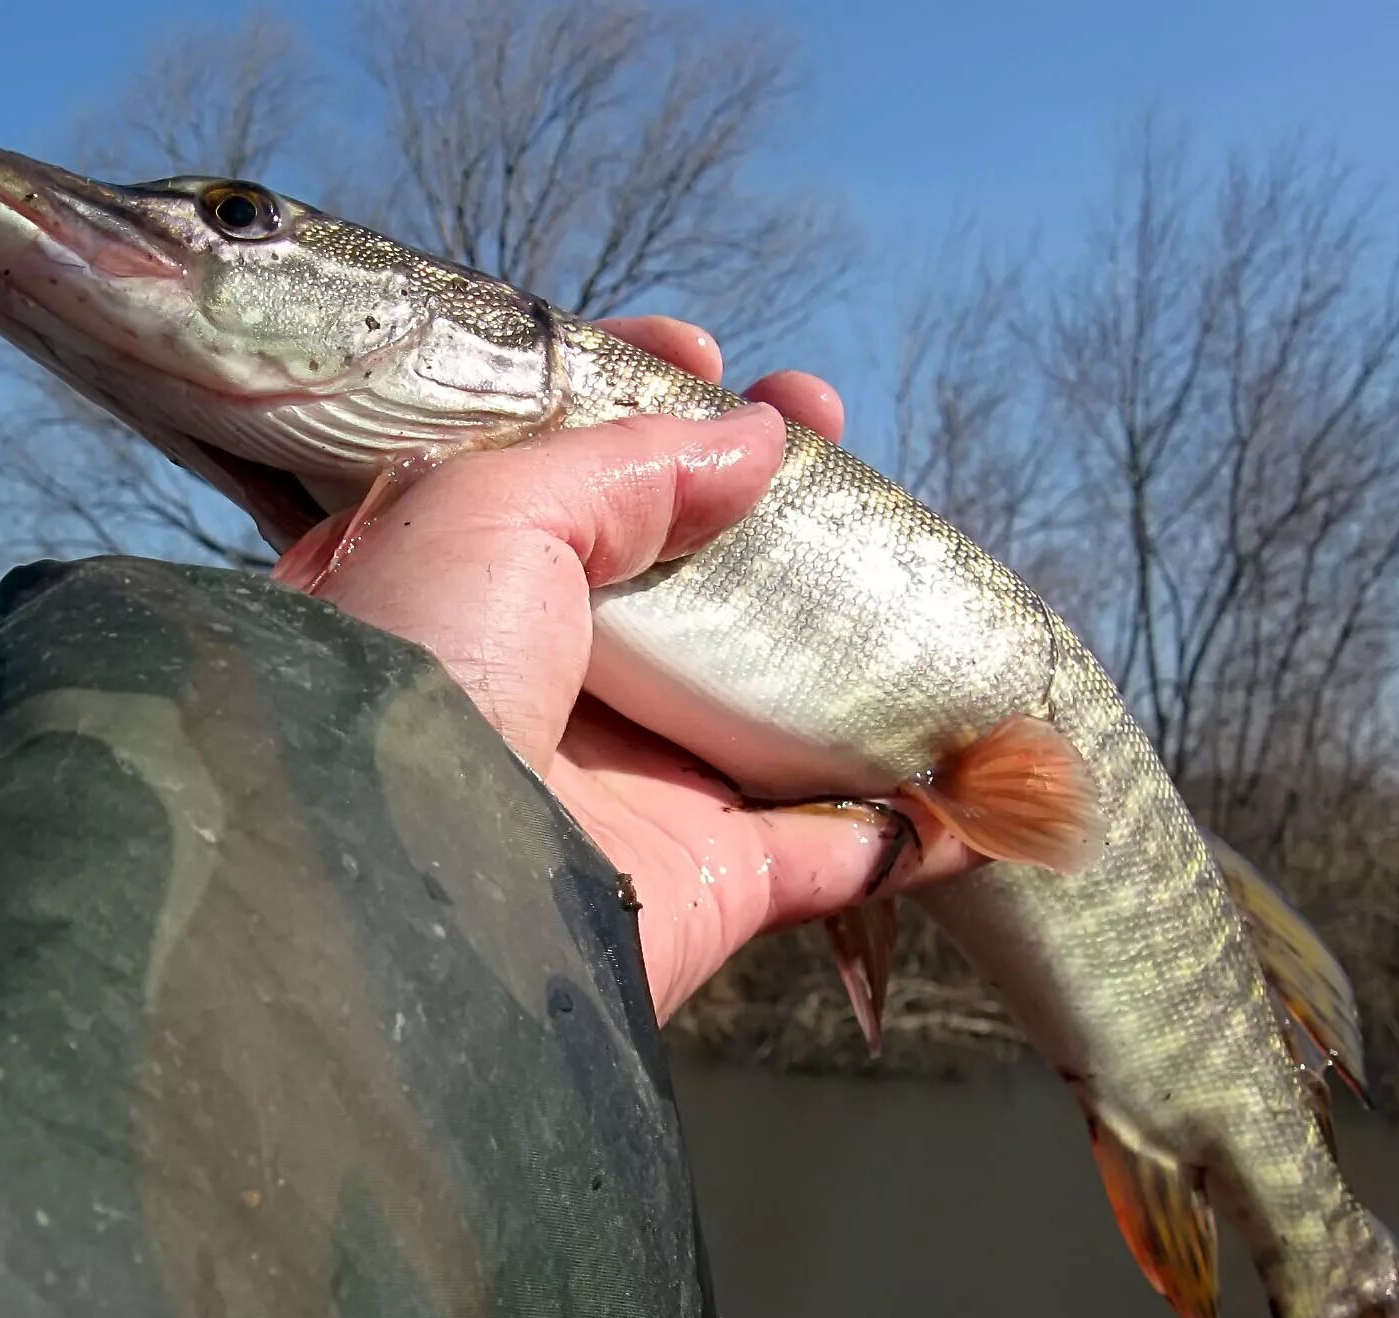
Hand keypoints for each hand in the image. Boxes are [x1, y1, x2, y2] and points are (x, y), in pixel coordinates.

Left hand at [281, 318, 972, 1017]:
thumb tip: (751, 439)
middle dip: (759, 495)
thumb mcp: (487, 508)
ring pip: (769, 696)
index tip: (696, 354)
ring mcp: (629, 787)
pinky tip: (982, 762)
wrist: (417, 883)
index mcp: (462, 593)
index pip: (558, 475)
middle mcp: (541, 685)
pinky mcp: (705, 880)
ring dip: (847, 623)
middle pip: (679, 575)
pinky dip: (912, 819)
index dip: (633, 408)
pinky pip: (834, 846)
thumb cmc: (421, 669)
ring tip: (903, 528)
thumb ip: (624, 463)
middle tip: (822, 419)